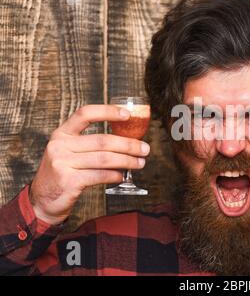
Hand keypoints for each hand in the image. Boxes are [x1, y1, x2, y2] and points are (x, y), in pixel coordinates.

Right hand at [30, 105, 150, 224]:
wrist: (42, 200)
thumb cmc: (64, 173)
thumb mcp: (70, 152)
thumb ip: (91, 144)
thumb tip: (127, 140)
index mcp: (62, 133)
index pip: (85, 114)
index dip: (108, 111)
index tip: (128, 115)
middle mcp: (60, 145)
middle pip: (102, 140)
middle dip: (128, 144)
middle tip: (145, 149)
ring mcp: (62, 163)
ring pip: (104, 159)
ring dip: (127, 161)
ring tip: (140, 163)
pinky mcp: (68, 181)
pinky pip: (100, 175)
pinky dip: (115, 175)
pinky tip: (123, 176)